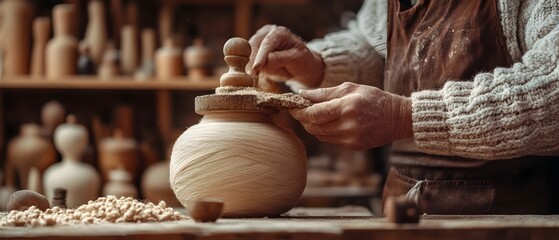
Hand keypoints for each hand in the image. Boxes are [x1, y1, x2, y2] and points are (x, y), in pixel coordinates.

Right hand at [248, 25, 323, 87]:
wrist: (300, 67)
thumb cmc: (302, 61)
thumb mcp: (296, 59)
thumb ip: (281, 59)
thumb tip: (266, 61)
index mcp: (279, 32)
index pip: (267, 44)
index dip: (260, 56)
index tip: (256, 68)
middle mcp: (266, 35)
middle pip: (254, 47)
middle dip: (252, 61)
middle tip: (252, 76)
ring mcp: (259, 44)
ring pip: (249, 55)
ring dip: (250, 66)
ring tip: (256, 78)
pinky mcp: (254, 54)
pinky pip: (248, 62)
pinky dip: (250, 70)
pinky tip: (253, 78)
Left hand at [289, 82, 412, 149]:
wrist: (398, 118)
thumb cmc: (373, 98)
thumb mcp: (350, 89)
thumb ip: (324, 93)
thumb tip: (302, 94)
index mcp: (347, 107)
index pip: (314, 113)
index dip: (299, 111)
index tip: (291, 106)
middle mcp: (348, 125)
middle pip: (313, 126)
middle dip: (303, 118)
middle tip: (299, 109)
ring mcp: (350, 138)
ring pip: (319, 134)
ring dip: (312, 125)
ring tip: (313, 115)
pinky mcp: (353, 147)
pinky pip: (329, 140)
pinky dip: (323, 131)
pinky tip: (327, 123)